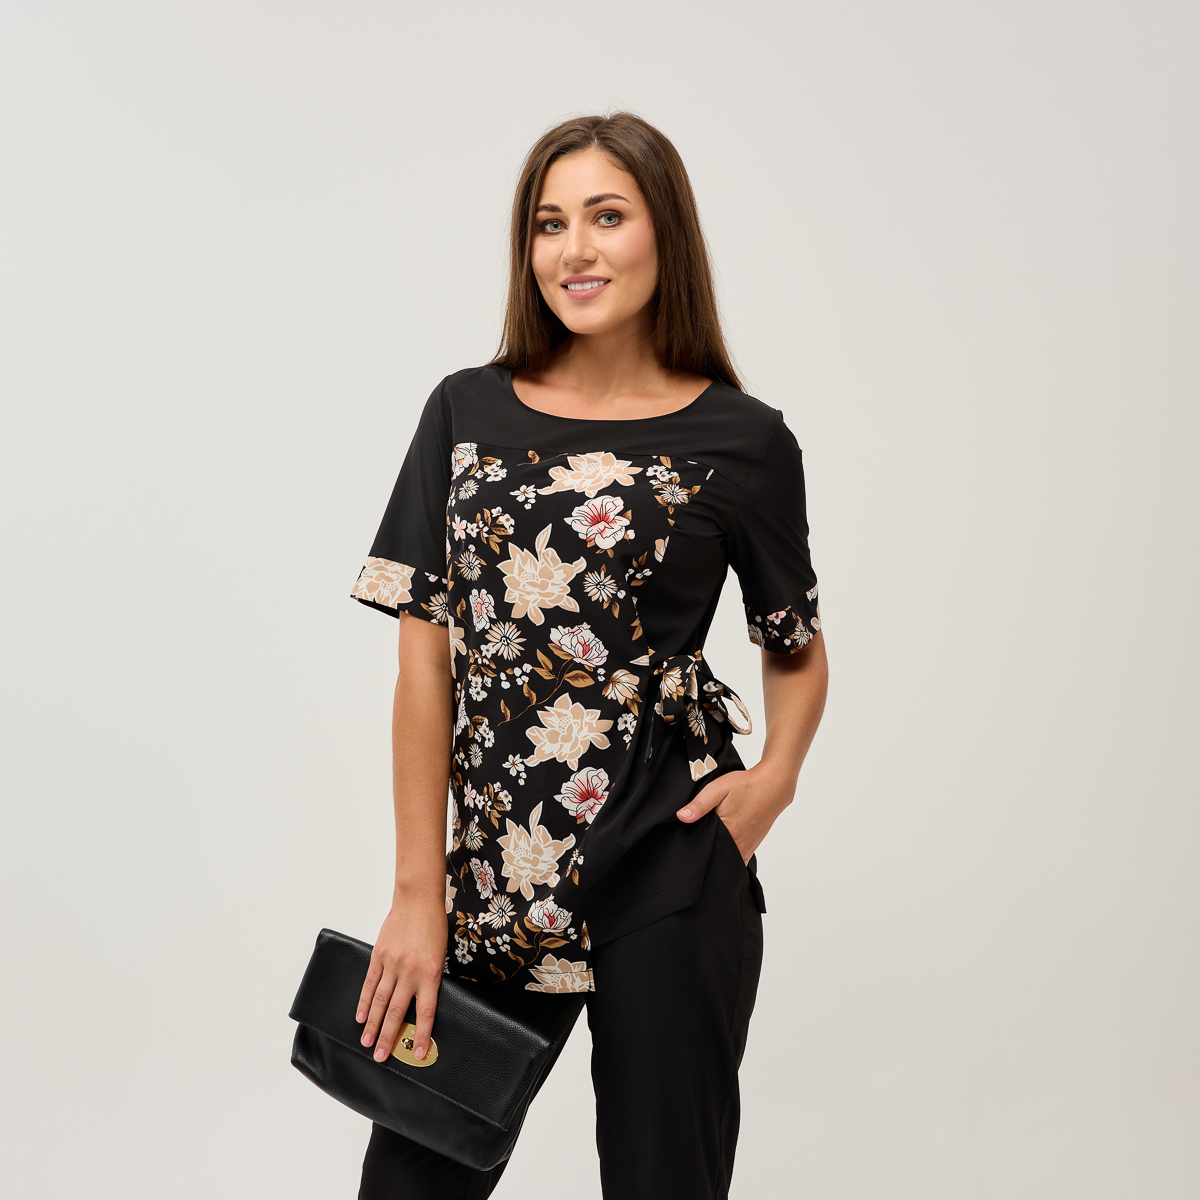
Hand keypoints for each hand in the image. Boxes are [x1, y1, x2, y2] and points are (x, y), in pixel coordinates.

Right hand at [356, 897, 447, 1062]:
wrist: (418, 900)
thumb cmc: (434, 926)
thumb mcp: (440, 955)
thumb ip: (430, 978)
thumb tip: (422, 1002)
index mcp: (431, 973)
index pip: (425, 1013)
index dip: (421, 1036)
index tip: (418, 1054)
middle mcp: (411, 972)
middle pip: (397, 1012)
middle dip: (389, 1037)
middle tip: (381, 1057)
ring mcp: (392, 964)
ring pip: (380, 1001)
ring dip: (373, 1025)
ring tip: (368, 1043)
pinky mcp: (379, 956)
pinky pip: (370, 983)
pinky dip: (365, 1002)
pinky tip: (361, 1017)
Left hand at [675, 762, 795, 862]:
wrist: (773, 785)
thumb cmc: (746, 785)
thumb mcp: (718, 789)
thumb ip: (699, 804)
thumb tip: (681, 817)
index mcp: (729, 833)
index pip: (706, 851)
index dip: (696, 848)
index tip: (688, 844)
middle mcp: (739, 844)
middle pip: (717, 857)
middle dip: (707, 853)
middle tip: (700, 840)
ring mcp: (748, 847)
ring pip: (728, 859)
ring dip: (719, 853)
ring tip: (711, 842)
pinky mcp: (753, 845)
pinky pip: (739, 857)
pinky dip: (730, 854)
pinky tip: (724, 844)